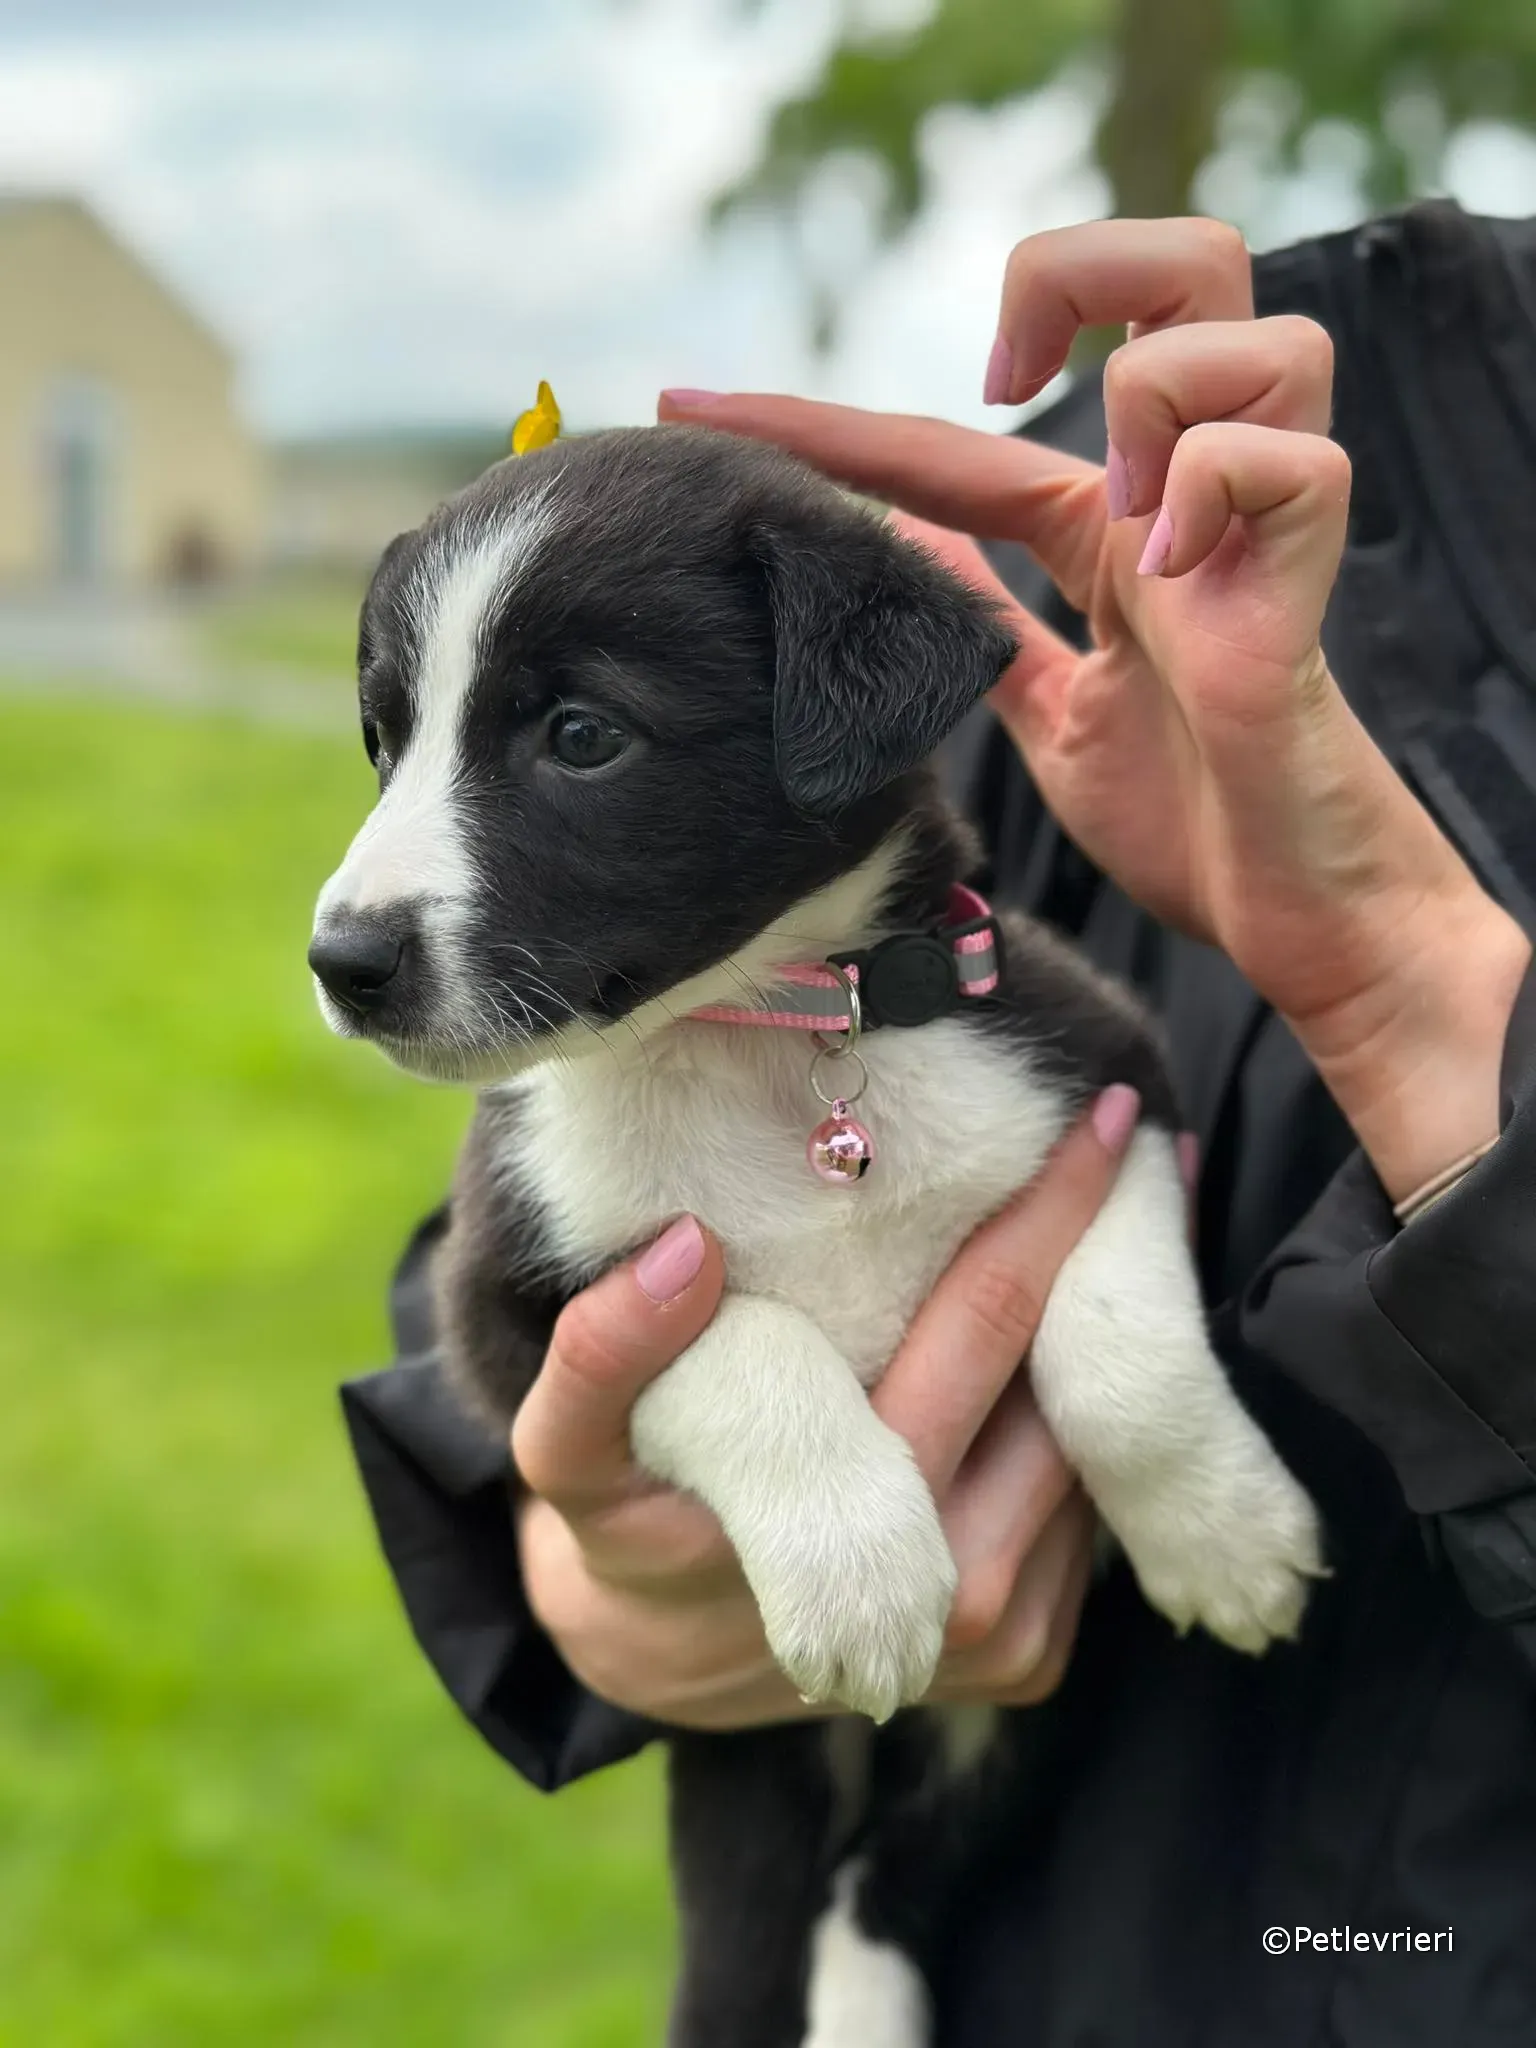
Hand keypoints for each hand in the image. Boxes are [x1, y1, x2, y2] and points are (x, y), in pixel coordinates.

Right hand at [511, 1087, 1141, 1729]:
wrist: (660, 1656)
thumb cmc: (624, 1517)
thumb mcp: (568, 1448)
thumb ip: (601, 1351)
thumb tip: (686, 1248)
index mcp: (864, 1525)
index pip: (987, 1327)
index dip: (1049, 1214)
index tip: (1103, 1115)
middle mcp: (956, 1590)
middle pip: (1071, 1386)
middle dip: (1108, 1256)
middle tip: (1141, 1141)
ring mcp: (1005, 1637)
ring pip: (1094, 1452)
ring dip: (1108, 1340)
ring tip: (1124, 1218)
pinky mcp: (1029, 1656)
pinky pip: (1089, 1513)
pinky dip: (1095, 1425)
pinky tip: (1076, 1347)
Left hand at [658, 218, 1528, 1203]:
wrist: (1282, 913)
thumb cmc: (1186, 815)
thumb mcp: (1053, 714)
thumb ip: (991, 633)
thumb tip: (902, 564)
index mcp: (1110, 533)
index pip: (956, 444)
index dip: (826, 427)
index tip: (688, 415)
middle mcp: (1182, 503)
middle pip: (1181, 268)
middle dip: (1078, 276)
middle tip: (1009, 382)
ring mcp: (1251, 533)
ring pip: (1249, 330)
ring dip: (1160, 393)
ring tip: (1121, 512)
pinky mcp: (1304, 590)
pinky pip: (1290, 464)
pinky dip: (1220, 488)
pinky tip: (1172, 573)